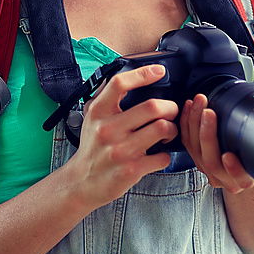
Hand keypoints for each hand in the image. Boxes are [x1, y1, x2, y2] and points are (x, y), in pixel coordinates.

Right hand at [65, 65, 179, 209]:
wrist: (81, 182)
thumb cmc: (92, 146)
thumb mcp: (92, 117)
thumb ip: (106, 97)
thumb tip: (127, 73)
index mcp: (98, 112)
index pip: (120, 84)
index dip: (143, 74)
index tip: (159, 71)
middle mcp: (108, 129)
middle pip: (152, 107)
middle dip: (170, 107)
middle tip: (172, 110)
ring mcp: (120, 151)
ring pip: (162, 129)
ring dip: (172, 129)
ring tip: (167, 132)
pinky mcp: (131, 170)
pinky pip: (162, 156)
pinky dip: (165, 154)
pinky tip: (158, 154)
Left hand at [180, 93, 253, 193]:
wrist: (245, 167)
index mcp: (246, 180)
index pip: (239, 178)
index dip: (234, 169)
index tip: (229, 156)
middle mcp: (225, 179)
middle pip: (211, 161)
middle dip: (207, 133)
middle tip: (209, 111)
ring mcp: (208, 170)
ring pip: (195, 150)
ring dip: (194, 123)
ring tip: (199, 103)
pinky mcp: (196, 159)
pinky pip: (187, 142)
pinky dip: (186, 123)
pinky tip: (189, 107)